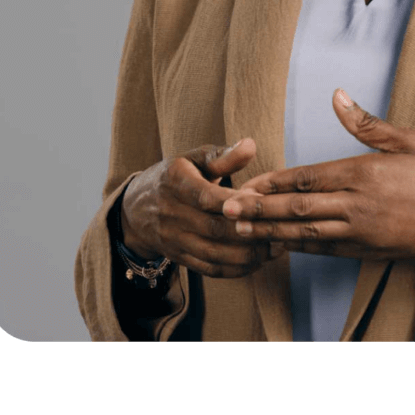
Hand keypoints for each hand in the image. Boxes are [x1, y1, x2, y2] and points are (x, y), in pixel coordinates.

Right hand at [120, 139, 284, 278]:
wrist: (136, 208)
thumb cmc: (176, 177)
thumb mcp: (193, 159)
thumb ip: (222, 156)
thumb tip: (251, 145)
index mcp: (176, 183)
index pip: (206, 197)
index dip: (235, 202)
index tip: (261, 201)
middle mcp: (173, 214)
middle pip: (214, 229)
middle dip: (248, 231)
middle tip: (278, 229)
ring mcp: (175, 240)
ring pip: (213, 253)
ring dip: (247, 254)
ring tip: (274, 248)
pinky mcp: (180, 258)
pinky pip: (208, 269)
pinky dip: (234, 269)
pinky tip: (257, 261)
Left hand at [222, 90, 414, 267]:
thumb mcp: (408, 140)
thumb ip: (366, 122)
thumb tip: (338, 94)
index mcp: (364, 174)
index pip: (307, 178)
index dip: (273, 182)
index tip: (246, 183)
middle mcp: (356, 206)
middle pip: (297, 208)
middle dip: (258, 210)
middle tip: (224, 209)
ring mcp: (359, 232)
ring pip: (303, 233)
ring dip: (268, 231)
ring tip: (240, 230)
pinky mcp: (365, 251)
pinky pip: (322, 249)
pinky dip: (296, 246)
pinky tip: (278, 244)